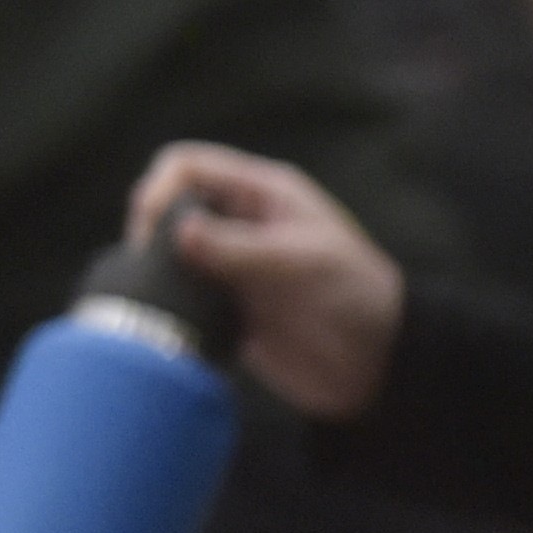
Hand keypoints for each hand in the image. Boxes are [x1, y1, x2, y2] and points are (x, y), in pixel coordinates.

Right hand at [134, 144, 405, 418]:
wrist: (381, 366)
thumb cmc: (355, 299)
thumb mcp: (300, 264)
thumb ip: (237, 248)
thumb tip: (173, 233)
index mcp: (261, 194)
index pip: (187, 166)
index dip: (159, 191)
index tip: (151, 236)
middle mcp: (239, 221)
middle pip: (169, 204)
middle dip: (152, 231)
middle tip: (151, 270)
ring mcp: (230, 263)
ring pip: (168, 249)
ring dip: (157, 269)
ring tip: (158, 298)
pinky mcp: (225, 303)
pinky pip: (180, 291)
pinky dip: (169, 301)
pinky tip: (174, 318)